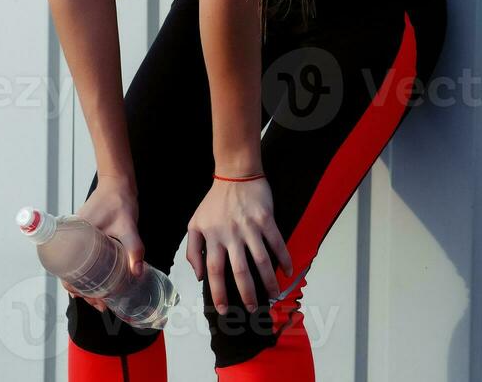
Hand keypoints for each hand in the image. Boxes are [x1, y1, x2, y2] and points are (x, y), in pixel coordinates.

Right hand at [64, 174, 144, 313]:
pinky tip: (100, 282)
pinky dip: (89, 273)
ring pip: (76, 268)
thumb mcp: (127, 225)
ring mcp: (77, 240)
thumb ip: (133, 248)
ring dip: (87, 284)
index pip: (66, 271)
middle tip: (101, 303)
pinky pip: (82, 260)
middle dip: (84, 292)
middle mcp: (71, 240)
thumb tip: (136, 272)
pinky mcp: (85, 239)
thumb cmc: (118, 200)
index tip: (92, 298)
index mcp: (73, 237)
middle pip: (71, 273)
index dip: (76, 288)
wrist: (117, 183)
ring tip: (102, 298)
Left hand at [186, 176, 293, 313]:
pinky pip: (277, 243)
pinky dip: (284, 258)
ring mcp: (249, 227)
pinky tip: (288, 271)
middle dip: (247, 293)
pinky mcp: (266, 219)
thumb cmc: (215, 200)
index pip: (214, 271)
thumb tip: (199, 276)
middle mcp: (230, 235)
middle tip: (253, 308)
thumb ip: (192, 250)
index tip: (223, 309)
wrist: (236, 173)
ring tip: (274, 295)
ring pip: (261, 260)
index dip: (218, 292)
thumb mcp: (195, 223)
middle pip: (239, 271)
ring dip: (269, 280)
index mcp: (212, 238)